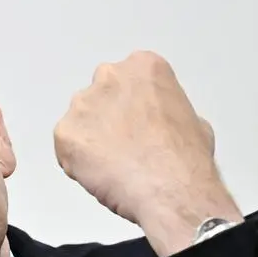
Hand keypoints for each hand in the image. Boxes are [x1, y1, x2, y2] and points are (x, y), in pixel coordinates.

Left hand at [53, 51, 241, 256]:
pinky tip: (100, 172)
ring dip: (92, 138)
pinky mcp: (64, 132)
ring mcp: (82, 104)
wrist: (169, 189)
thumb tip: (163, 124)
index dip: (133, 105)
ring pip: (80, 120)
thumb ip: (166, 110)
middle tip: (125, 144)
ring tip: (114, 162)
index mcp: (143, 67)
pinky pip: (66, 146)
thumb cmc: (184, 159)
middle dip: (108, 117)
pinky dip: (77, 160)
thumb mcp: (193, 121)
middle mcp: (108, 77)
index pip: (128, 79)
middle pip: (100, 95)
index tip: (139, 122)